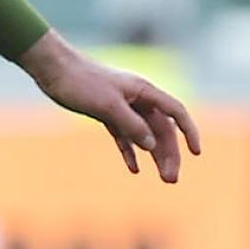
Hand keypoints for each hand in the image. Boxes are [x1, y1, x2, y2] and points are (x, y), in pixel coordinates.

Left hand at [22, 34, 204, 181]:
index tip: (196, 153)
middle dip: (170, 154)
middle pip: (162, 129)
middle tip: (171, 180)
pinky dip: (131, 151)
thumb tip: (152, 145)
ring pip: (146, 135)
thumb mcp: (108, 106)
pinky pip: (125, 135)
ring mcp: (123, 106)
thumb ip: (132, 126)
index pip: (177, 112)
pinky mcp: (107, 113)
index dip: (189, 132)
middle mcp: (138, 99)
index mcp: (144, 91)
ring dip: (155, 156)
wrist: (52, 68)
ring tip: (162, 178)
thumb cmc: (80, 82)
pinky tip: (134, 168)